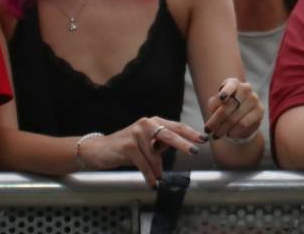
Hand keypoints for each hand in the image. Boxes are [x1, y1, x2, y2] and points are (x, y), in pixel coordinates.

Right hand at [79, 117, 206, 187]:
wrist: (100, 149)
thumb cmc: (127, 146)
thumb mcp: (147, 143)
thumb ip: (162, 143)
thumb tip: (179, 147)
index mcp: (154, 122)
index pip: (176, 126)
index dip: (190, 133)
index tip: (203, 139)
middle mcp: (147, 124)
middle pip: (170, 134)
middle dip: (184, 144)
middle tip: (195, 151)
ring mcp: (137, 133)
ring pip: (155, 155)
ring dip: (157, 168)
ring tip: (157, 177)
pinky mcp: (128, 145)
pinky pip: (144, 163)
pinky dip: (149, 174)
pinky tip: (153, 182)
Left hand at [204, 77, 263, 143]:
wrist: (242, 116)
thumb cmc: (226, 108)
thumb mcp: (216, 104)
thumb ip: (214, 104)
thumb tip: (214, 108)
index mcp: (234, 83)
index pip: (231, 85)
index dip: (227, 91)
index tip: (222, 98)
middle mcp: (246, 89)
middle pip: (229, 106)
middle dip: (216, 120)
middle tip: (208, 130)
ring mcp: (254, 99)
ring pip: (236, 117)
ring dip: (223, 128)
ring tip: (216, 135)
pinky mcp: (260, 111)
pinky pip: (244, 124)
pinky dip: (234, 132)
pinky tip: (229, 134)